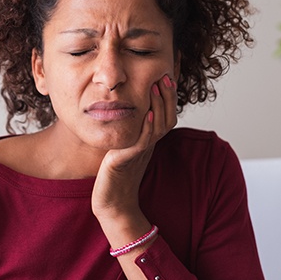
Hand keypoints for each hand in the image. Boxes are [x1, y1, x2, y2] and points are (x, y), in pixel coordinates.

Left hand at [92, 74, 177, 220]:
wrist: (112, 203)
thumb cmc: (115, 176)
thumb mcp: (126, 148)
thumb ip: (132, 132)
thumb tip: (132, 113)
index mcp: (149, 141)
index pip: (165, 116)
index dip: (168, 98)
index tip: (165, 77)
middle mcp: (149, 146)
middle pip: (166, 118)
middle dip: (167, 96)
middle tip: (165, 76)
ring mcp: (140, 153)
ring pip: (157, 127)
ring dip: (158, 106)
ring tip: (156, 86)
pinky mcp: (128, 160)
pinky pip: (142, 142)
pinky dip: (146, 127)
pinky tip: (145, 113)